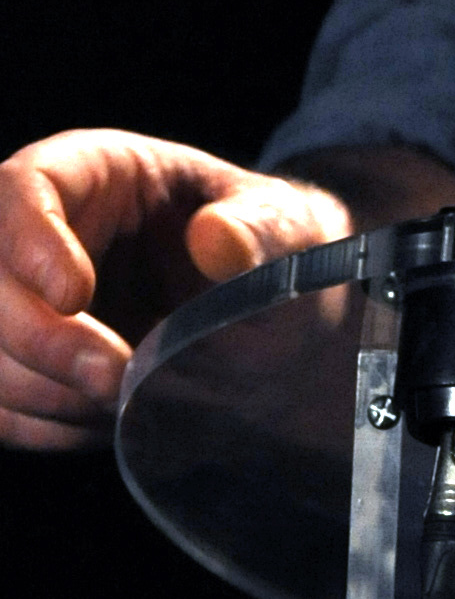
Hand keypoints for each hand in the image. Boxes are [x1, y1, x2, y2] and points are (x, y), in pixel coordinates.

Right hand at [0, 130, 366, 452]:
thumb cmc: (266, 250)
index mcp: (91, 172)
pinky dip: (40, 426)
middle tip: (112, 378)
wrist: (265, 318)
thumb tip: (217, 240)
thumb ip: (258, 229)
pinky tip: (103, 423)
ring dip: (40, 390)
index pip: (24, 190)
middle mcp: (34, 232)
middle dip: (38, 338)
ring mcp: (20, 300)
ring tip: (122, 401)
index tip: (74, 296)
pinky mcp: (20, 362)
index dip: (31, 243)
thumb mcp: (283, 226)